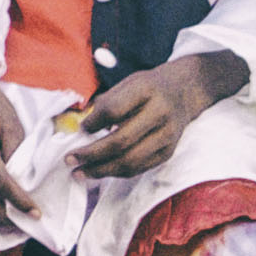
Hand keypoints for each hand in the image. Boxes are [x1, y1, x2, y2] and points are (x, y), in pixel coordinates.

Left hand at [73, 51, 246, 180]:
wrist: (185, 92)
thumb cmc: (149, 87)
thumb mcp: (128, 83)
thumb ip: (107, 102)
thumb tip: (82, 128)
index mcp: (146, 91)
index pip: (113, 110)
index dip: (92, 123)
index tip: (80, 128)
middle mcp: (160, 114)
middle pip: (121, 141)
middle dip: (91, 154)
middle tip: (69, 159)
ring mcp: (167, 136)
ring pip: (130, 161)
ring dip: (101, 169)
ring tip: (80, 173)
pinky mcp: (168, 151)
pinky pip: (139, 168)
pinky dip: (117, 172)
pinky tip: (101, 171)